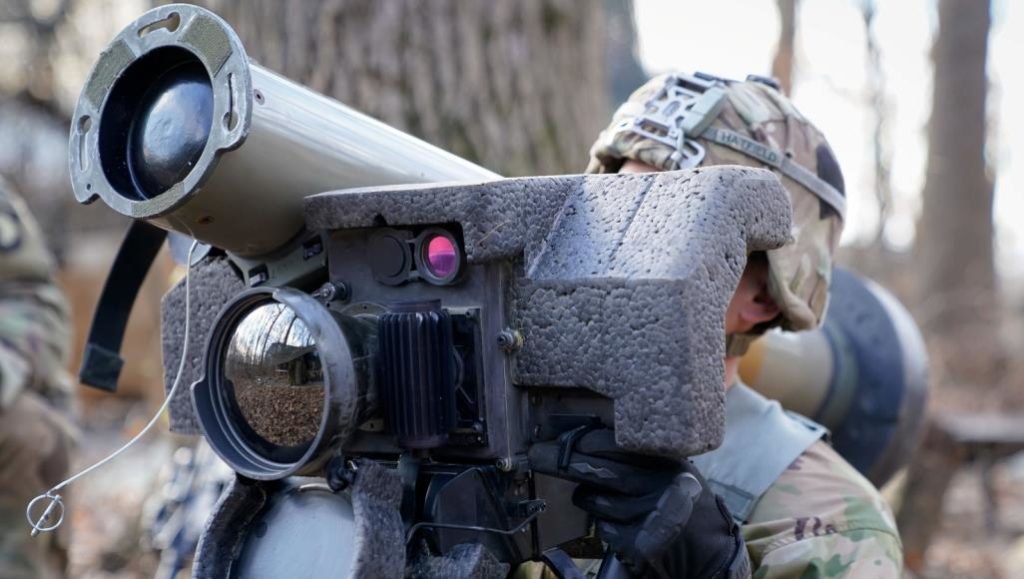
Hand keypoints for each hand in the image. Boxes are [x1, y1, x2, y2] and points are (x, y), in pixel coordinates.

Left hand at [530, 428, 748, 578]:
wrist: (710, 553)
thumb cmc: (682, 505)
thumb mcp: (671, 473)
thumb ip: (639, 458)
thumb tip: (584, 440)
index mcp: (668, 462)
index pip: (616, 444)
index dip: (583, 439)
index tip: (560, 437)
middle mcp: (662, 486)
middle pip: (598, 469)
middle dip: (561, 460)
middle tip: (538, 454)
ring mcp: (651, 517)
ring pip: (596, 500)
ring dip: (587, 498)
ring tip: (598, 497)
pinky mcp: (641, 545)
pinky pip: (604, 528)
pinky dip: (605, 526)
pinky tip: (622, 524)